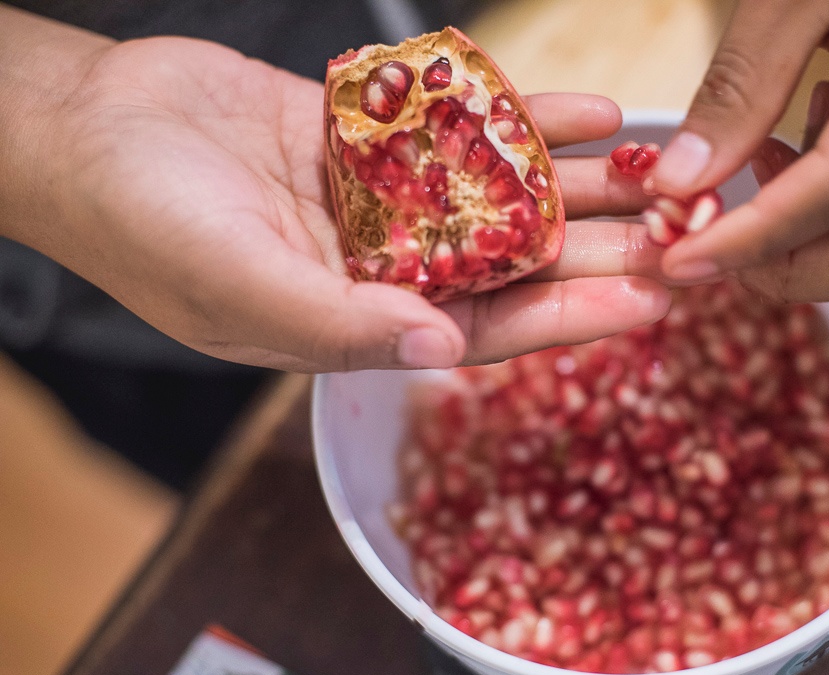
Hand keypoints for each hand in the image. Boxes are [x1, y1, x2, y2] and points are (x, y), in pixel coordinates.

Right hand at [5, 23, 667, 371]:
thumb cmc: (148, 226)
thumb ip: (343, 324)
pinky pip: (461, 130)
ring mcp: (380, 199)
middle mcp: (382, 266)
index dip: (570, 319)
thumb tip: (439, 346)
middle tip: (675, 232)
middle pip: (511, 263)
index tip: (650, 302)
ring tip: (653, 168)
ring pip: (498, 193)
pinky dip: (516, 118)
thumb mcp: (243, 286)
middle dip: (592, 248)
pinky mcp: (371, 137)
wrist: (89, 125)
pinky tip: (583, 111)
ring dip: (573, 182)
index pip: (488, 330)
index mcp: (362, 321)